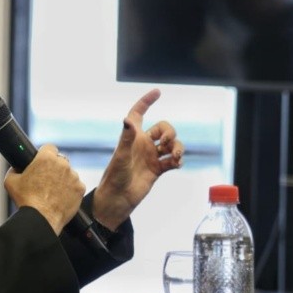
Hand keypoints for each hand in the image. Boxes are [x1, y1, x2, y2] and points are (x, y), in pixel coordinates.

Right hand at [4, 144, 85, 235]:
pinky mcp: (80, 188)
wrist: (41, 218)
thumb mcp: (10, 181)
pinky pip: (76, 186)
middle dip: (55, 167)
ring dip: (63, 179)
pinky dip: (71, 190)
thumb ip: (14, 169)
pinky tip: (61, 198)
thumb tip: (17, 168)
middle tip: (47, 180)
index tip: (43, 162)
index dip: (45, 154)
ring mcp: (73, 176)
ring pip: (69, 173)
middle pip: (60, 160)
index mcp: (46, 158)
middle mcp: (62, 164)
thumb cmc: (25, 200)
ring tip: (53, 192)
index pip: (49, 147)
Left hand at [94, 89, 183, 229]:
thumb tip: (128, 120)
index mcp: (131, 137)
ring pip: (171, 144)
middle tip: (166, 143)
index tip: (157, 92)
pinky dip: (178, 160)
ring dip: (178, 146)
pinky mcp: (158, 169)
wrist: (118, 200)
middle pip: (163, 128)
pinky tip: (176, 164)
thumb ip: (126, 138)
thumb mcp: (120, 157)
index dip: (146, 101)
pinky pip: (173, 160)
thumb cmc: (114, 177)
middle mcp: (142, 144)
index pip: (138, 113)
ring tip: (175, 156)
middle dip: (170, 132)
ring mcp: (151, 156)